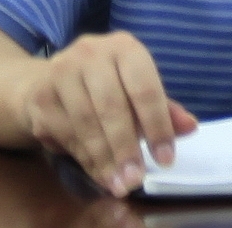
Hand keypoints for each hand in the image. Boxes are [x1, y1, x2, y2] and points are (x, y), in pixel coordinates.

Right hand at [15, 31, 197, 197]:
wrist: (46, 81)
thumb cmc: (104, 86)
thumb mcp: (138, 91)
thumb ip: (164, 109)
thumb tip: (190, 126)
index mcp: (124, 47)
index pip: (144, 87)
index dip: (157, 125)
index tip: (166, 158)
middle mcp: (91, 52)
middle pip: (112, 106)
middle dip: (126, 147)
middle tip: (137, 179)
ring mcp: (62, 71)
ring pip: (86, 122)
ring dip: (104, 158)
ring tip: (120, 183)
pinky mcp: (41, 95)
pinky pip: (65, 132)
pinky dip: (85, 158)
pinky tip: (100, 173)